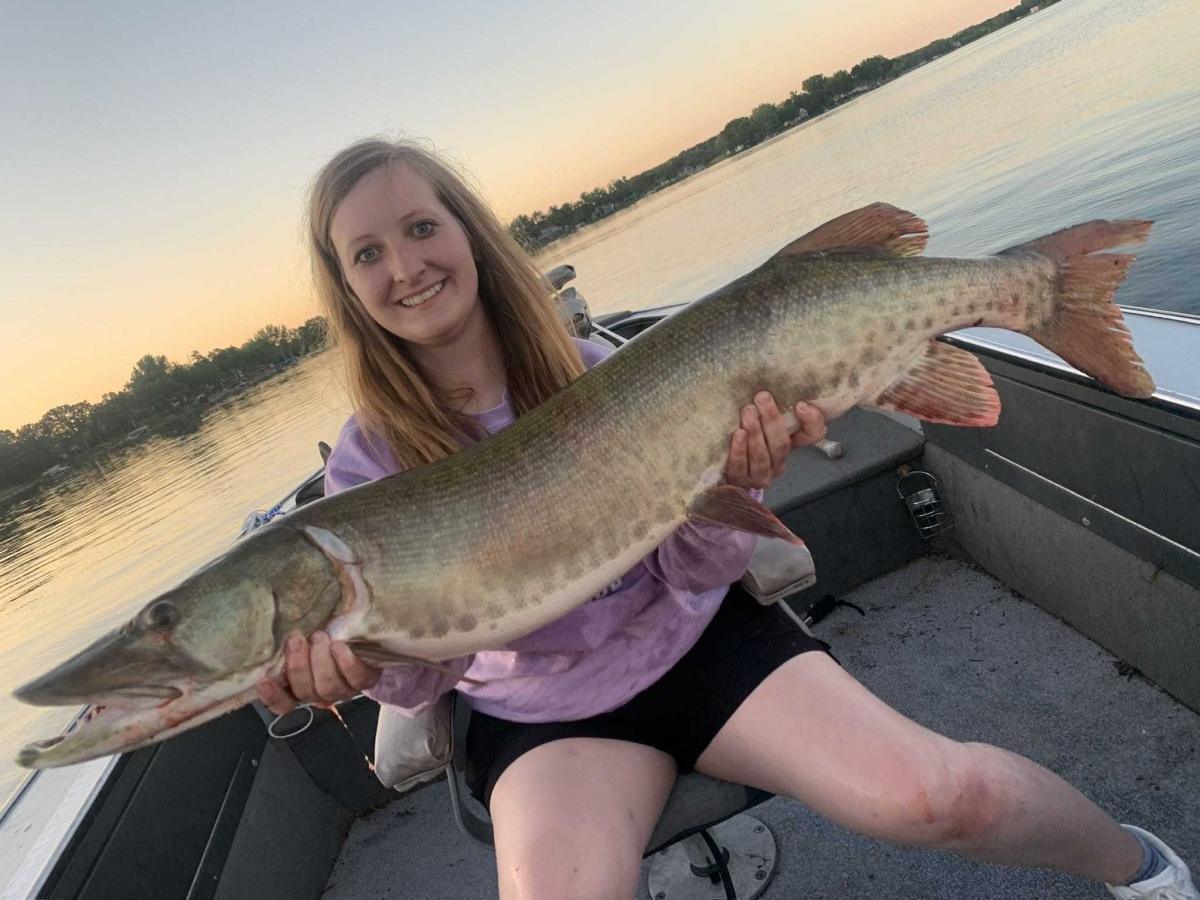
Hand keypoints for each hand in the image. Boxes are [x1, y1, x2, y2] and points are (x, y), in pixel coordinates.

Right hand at [256, 631, 381, 716]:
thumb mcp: (302, 637)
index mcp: (300, 687)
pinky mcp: (365, 680)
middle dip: (298, 667)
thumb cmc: (322, 633)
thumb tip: (268, 635)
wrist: (360, 632)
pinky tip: (339, 646)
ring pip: (328, 687)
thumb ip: (286, 643)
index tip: (263, 680)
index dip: (272, 696)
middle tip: (296, 639)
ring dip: (321, 661)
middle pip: (305, 693)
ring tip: (319, 637)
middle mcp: (321, 693)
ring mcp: (344, 689)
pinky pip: (356, 679)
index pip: (283, 704)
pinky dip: (346, 663)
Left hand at [724, 393, 827, 489]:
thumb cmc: (743, 436)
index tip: (801, 404)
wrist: (720, 467)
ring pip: (762, 456)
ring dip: (756, 433)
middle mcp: (778, 461)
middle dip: (772, 420)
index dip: (812, 421)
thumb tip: (771, 376)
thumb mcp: (758, 418)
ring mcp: (760, 474)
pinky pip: (741, 467)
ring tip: (748, 413)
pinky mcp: (740, 481)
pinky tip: (737, 435)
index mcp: (789, 443)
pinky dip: (739, 451)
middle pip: (782, 443)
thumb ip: (771, 405)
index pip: (812, 434)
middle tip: (762, 398)